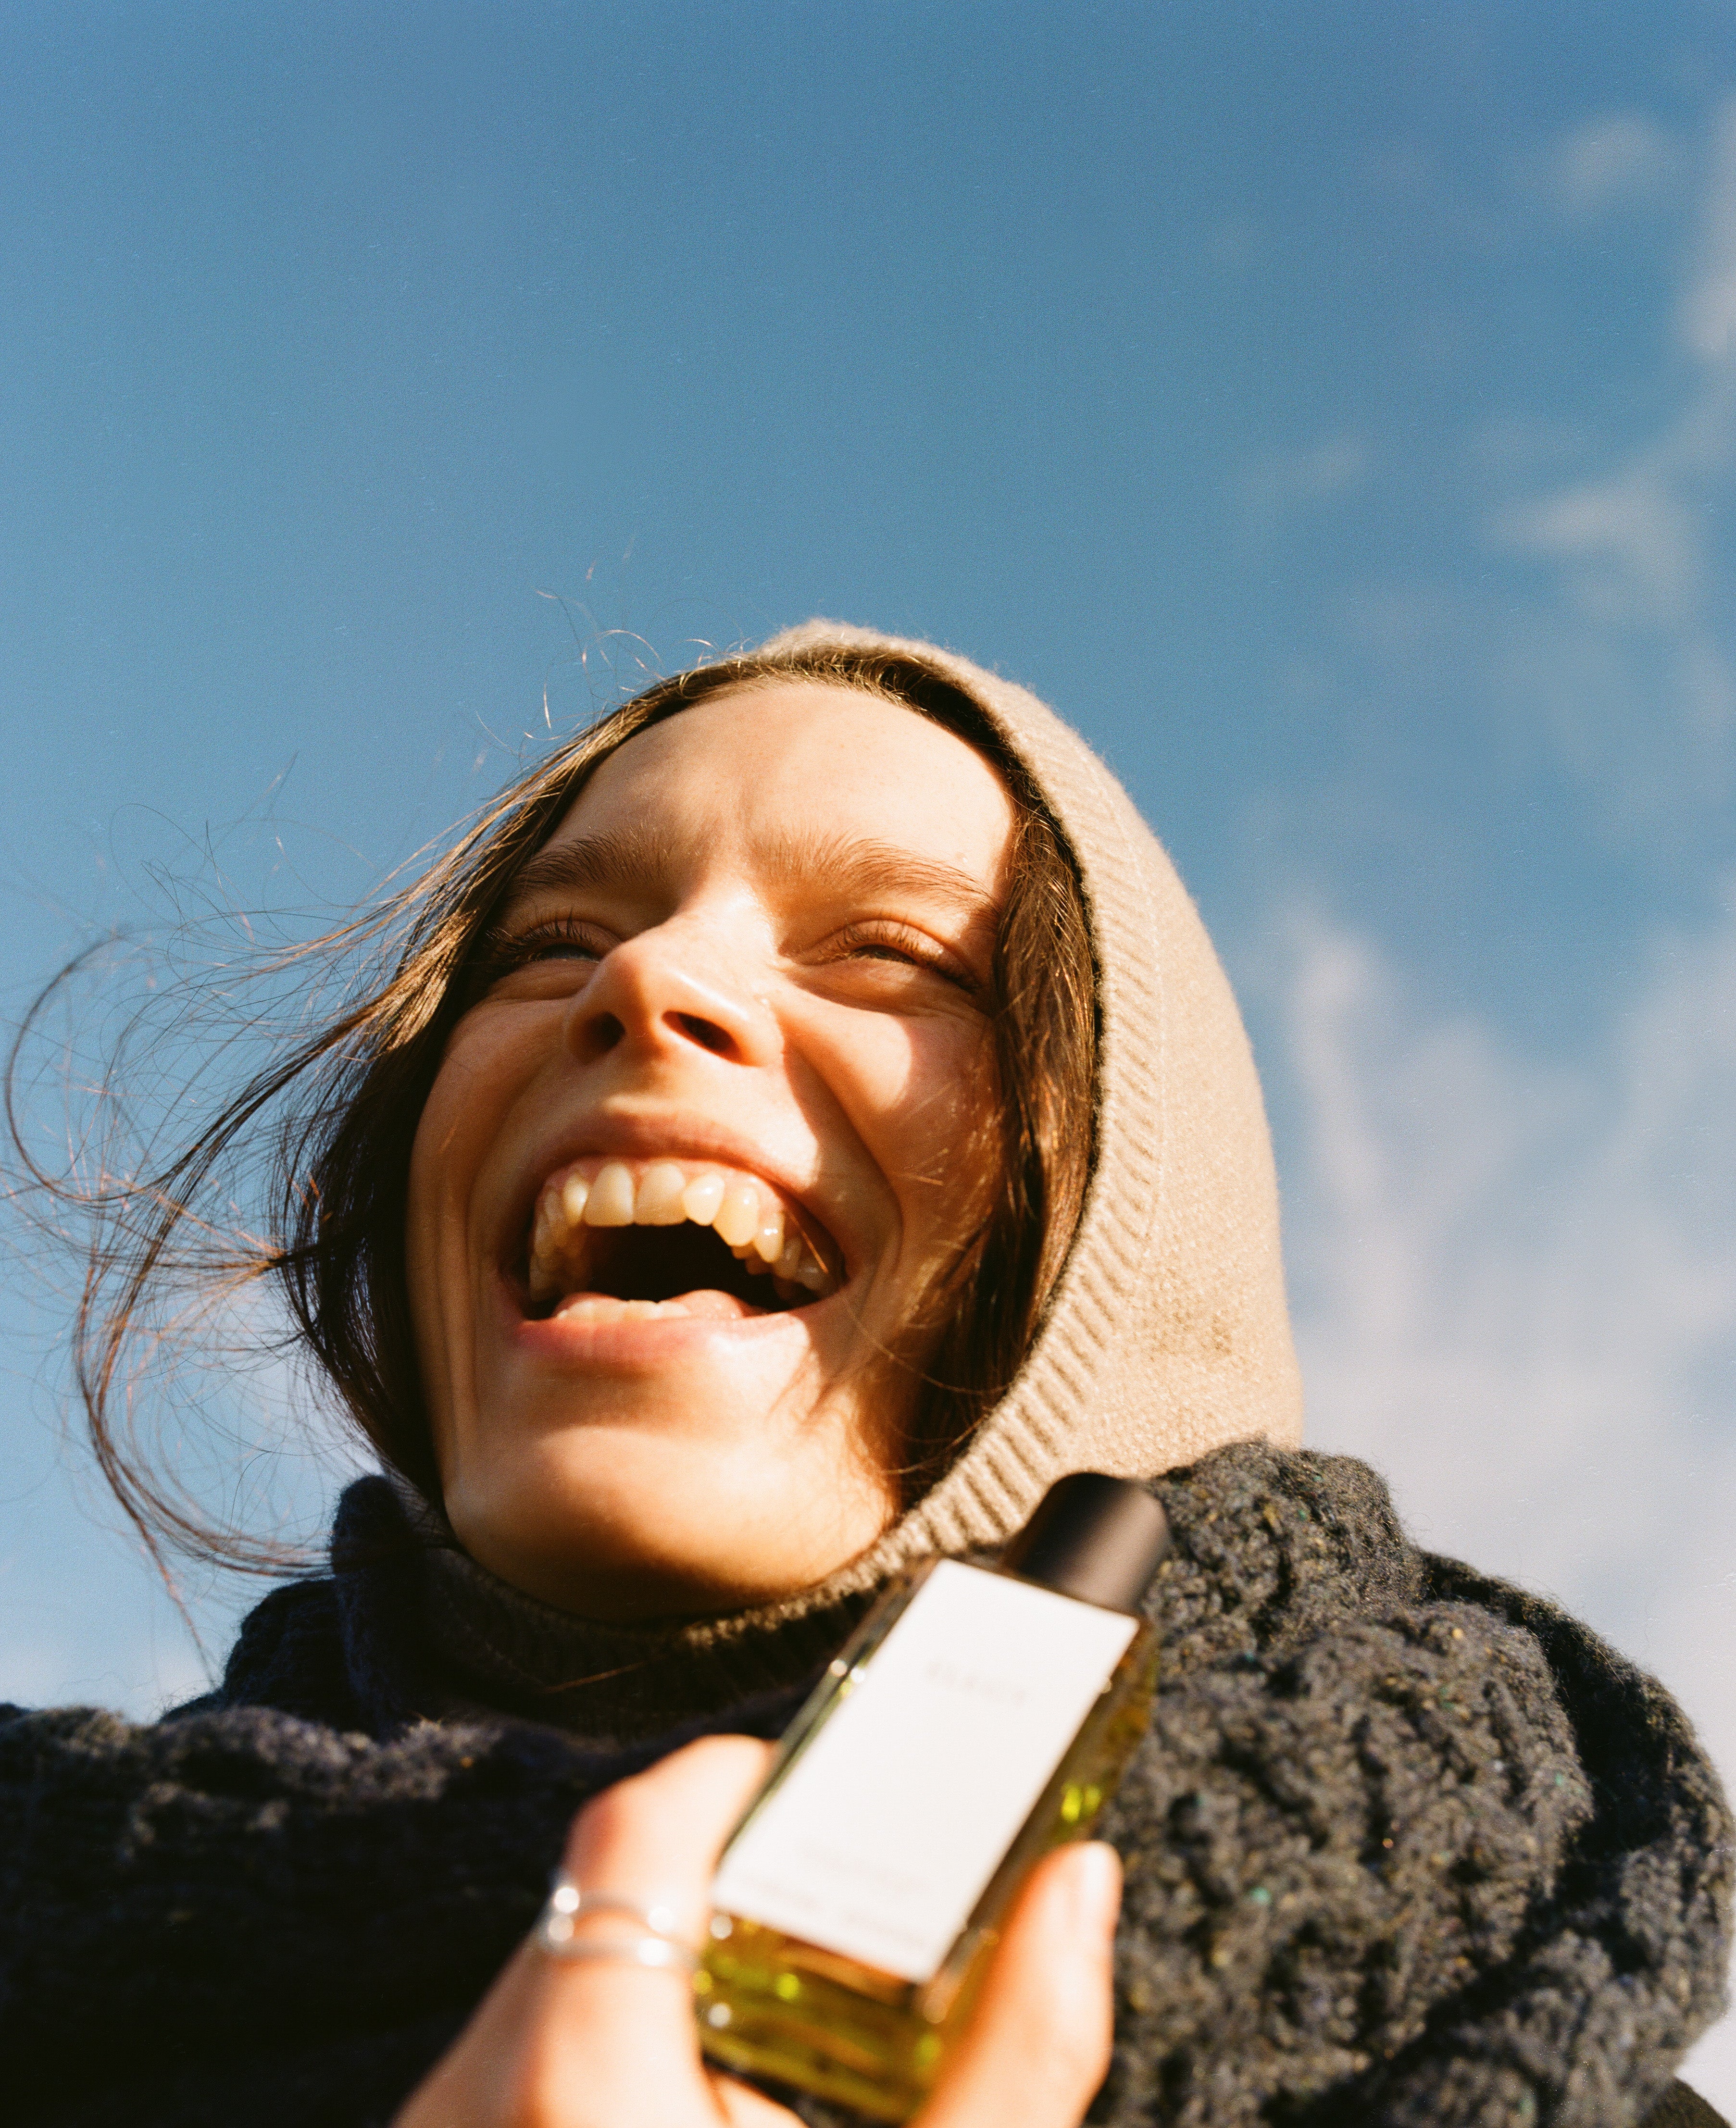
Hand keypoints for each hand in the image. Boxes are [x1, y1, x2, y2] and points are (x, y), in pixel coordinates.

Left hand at [397, 1734, 1120, 2127]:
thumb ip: (1015, 2056)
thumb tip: (1075, 1888)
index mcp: (588, 2088)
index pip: (636, 1827)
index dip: (730, 1774)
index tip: (809, 1781)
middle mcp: (474, 2102)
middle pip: (591, 1891)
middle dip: (711, 1880)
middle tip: (813, 1918)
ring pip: (541, 1973)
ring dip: (649, 1964)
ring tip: (759, 2026)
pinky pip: (501, 2059)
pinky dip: (586, 2046)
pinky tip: (681, 2108)